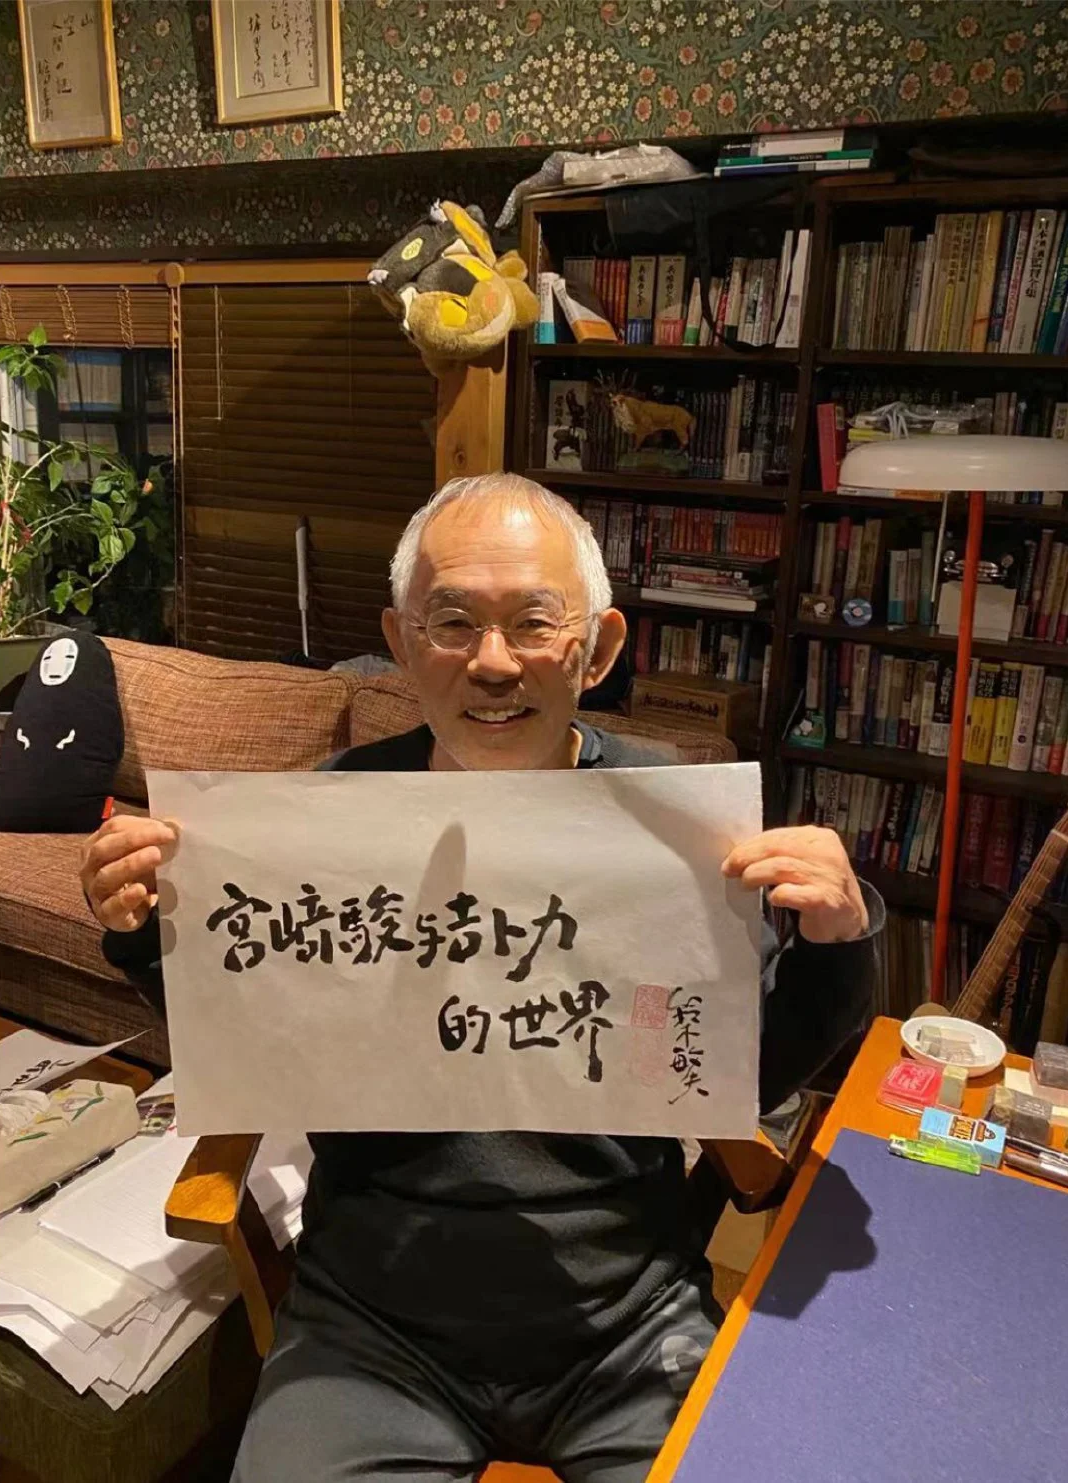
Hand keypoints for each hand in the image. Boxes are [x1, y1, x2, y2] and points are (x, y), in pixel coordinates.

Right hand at [80, 816, 178, 932]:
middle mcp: (90, 867)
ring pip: (107, 875)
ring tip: (156, 856)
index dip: (139, 825)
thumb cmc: (134, 873)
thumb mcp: (138, 851)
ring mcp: (95, 891)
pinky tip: (141, 890)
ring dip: (132, 864)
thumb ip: (150, 837)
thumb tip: (173, 826)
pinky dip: (126, 897)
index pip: (112, 828)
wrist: (127, 910)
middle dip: (135, 840)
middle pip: (104, 849)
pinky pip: (112, 905)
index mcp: (95, 844)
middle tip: (165, 837)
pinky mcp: (106, 914)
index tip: (167, 828)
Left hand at [722, 825, 867, 943]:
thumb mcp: (805, 861)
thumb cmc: (818, 886)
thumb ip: (781, 853)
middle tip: (730, 869)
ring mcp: (827, 876)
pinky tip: (773, 899)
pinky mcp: (824, 900)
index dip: (750, 845)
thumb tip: (741, 853)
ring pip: (780, 868)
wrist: (848, 918)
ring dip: (755, 875)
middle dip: (747, 857)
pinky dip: (777, 895)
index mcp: (820, 837)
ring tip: (745, 884)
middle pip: (776, 848)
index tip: (732, 856)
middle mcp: (826, 853)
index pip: (778, 835)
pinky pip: (790, 893)